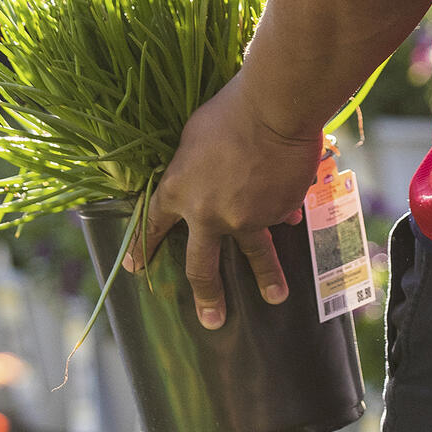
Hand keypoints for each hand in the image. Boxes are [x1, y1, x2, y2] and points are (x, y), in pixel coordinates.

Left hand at [133, 76, 322, 329]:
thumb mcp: (195, 136)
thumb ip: (197, 165)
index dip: (145, 247)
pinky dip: (286, 212)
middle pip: (200, 266)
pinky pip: (280, 218)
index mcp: (177, 190)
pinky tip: (295, 215)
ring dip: (267, 280)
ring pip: (254, 257)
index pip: (154, 225)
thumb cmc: (228, 111)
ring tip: (274, 297)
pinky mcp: (275, 213)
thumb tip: (211, 180)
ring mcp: (243, 219)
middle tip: (211, 320)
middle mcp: (206, 214)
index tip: (137, 268)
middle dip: (206, 295)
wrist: (272, 111)